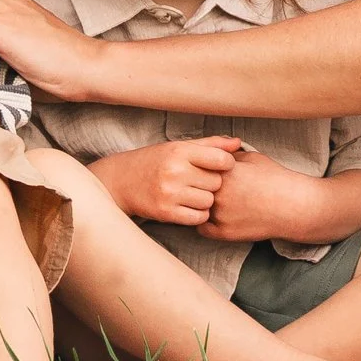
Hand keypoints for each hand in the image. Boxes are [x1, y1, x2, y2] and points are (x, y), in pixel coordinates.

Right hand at [90, 138, 243, 225]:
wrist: (122, 181)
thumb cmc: (155, 161)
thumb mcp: (179, 147)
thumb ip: (210, 144)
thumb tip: (238, 143)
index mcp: (179, 151)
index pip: (221, 159)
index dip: (226, 164)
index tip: (220, 166)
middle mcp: (175, 171)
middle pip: (217, 183)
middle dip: (213, 183)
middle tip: (202, 181)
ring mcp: (170, 193)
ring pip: (209, 202)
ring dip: (206, 200)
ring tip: (194, 193)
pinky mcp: (166, 213)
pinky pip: (198, 218)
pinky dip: (198, 214)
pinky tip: (189, 206)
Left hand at [197, 149, 320, 243]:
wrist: (292, 206)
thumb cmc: (275, 179)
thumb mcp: (251, 157)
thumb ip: (228, 155)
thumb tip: (212, 153)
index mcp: (223, 172)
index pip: (196, 167)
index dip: (198, 168)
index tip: (201, 169)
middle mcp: (218, 193)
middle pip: (193, 187)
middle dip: (195, 185)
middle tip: (198, 185)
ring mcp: (220, 214)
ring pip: (195, 207)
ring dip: (199, 204)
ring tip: (208, 200)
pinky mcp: (224, 233)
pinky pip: (202, 228)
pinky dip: (205, 222)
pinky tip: (214, 216)